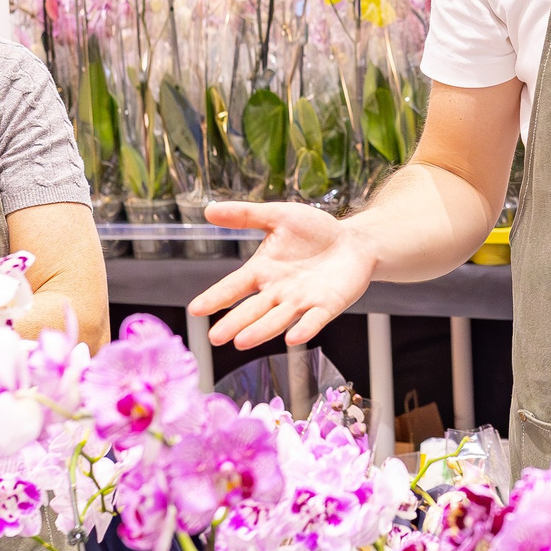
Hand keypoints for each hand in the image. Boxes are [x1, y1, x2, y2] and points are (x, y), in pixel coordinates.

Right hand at [189, 201, 375, 349]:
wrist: (353, 242)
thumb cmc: (315, 231)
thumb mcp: (279, 216)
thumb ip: (246, 215)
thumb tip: (208, 209)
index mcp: (262, 272)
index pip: (234, 287)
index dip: (216, 297)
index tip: (196, 309)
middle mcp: (278, 292)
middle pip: (253, 310)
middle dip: (235, 323)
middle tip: (215, 338)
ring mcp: (302, 301)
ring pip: (278, 319)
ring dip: (261, 330)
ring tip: (242, 342)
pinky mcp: (328, 305)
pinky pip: (314, 319)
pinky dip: (304, 328)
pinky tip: (293, 338)